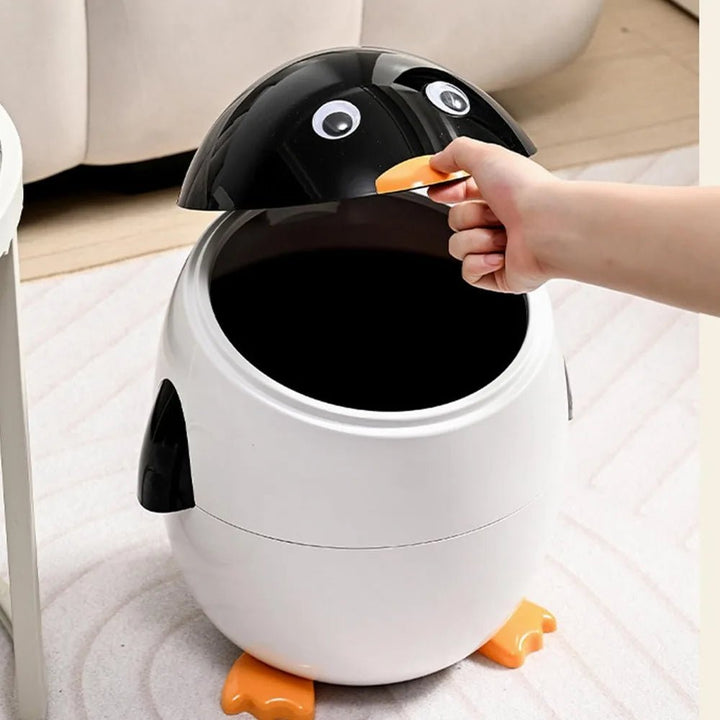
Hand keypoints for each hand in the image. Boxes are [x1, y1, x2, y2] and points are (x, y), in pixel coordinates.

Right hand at [428, 137, 560, 292]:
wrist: (549, 228)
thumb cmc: (527, 193)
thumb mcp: (486, 156)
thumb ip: (456, 153)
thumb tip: (435, 162)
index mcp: (500, 193)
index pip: (461, 193)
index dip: (447, 191)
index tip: (436, 190)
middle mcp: (500, 221)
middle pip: (455, 221)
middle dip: (468, 217)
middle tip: (492, 213)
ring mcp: (499, 249)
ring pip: (459, 247)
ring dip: (476, 239)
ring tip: (502, 236)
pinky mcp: (499, 275)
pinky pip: (468, 272)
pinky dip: (479, 263)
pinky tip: (500, 257)